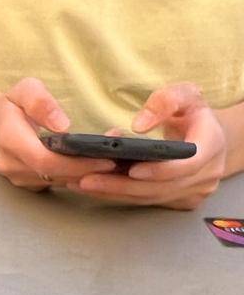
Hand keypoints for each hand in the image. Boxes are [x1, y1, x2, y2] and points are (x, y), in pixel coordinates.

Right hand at [0, 78, 115, 189]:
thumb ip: (41, 102)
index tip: (107, 158)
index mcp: (10, 141)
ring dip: (88, 174)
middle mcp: (13, 166)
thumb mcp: (22, 90)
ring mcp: (19, 180)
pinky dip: (78, 176)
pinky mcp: (28, 185)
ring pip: (60, 182)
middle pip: (57, 176)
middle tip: (124, 159)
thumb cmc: (6, 105)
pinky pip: (56, 184)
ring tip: (118, 161)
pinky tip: (98, 167)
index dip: (78, 164)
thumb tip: (64, 126)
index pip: (46, 161)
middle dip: (92, 169)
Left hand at [66, 83, 228, 209]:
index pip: (187, 165)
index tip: (132, 169)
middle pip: (161, 187)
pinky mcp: (180, 200)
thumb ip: (164, 101)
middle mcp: (207, 174)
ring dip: (115, 193)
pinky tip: (95, 188)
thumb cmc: (192, 111)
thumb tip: (139, 125)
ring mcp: (194, 191)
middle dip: (123, 185)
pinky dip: (121, 195)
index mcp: (211, 145)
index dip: (159, 170)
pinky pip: (147, 201)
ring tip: (83, 184)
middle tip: (87, 179)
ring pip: (151, 198)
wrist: (207, 134)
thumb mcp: (184, 94)